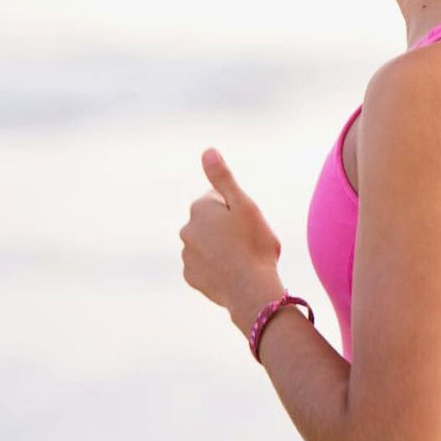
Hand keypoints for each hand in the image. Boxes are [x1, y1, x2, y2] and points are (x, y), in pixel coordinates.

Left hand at [179, 148, 284, 329]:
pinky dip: (217, 266)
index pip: (219, 198)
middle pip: (211, 222)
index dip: (238, 208)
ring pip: (208, 244)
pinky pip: (205, 265)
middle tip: (249, 240)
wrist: (250, 289)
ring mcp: (187, 255)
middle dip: (227, 227)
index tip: (249, 221)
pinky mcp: (191, 277)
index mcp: (200, 208)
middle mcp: (187, 229)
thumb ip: (223, 178)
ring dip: (221, 247)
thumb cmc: (254, 244)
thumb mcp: (244, 204)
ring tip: (243, 258)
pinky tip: (233, 272)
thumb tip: (207, 151)